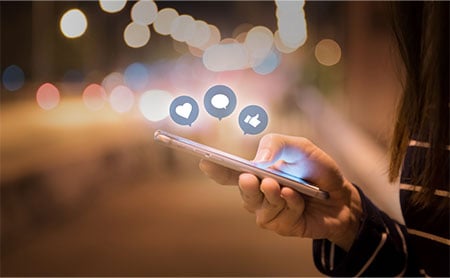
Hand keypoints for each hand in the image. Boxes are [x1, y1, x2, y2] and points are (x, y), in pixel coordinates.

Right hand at [199, 134, 361, 250]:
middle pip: (242, 192)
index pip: (230, 173)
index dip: (217, 169)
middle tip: (251, 178)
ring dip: (272, 196)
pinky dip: (290, 205)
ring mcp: (269, 211)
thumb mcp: (301, 147)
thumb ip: (277, 145)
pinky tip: (299, 198)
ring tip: (285, 188)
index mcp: (258, 172)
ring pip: (259, 207)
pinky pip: (278, 217)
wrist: (342, 196)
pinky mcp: (281, 225)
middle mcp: (259, 193)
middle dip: (247, 186)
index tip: (205, 162)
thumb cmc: (318, 170)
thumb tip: (257, 161)